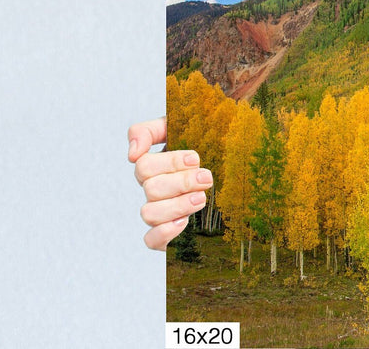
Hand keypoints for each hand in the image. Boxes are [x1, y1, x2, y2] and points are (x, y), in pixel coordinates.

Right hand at [129, 117, 212, 249]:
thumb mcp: (181, 129)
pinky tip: (184, 222)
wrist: (236, 172)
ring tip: (202, 198)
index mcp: (156, 167)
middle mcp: (155, 190)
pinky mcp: (167, 235)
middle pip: (151, 188)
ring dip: (177, 205)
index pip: (143, 165)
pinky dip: (164, 232)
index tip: (195, 158)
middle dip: (181, 182)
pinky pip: (151, 240)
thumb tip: (132, 153)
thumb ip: (150, 130)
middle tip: (206, 178)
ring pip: (149, 213)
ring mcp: (160, 213)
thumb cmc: (207, 146)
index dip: (169, 162)